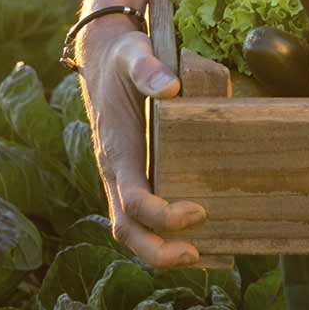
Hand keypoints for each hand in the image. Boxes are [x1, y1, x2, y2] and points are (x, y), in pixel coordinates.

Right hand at [79, 22, 206, 267]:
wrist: (106, 58)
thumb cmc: (124, 58)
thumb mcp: (134, 53)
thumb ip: (148, 68)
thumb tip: (170, 88)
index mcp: (117, 149)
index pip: (131, 199)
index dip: (161, 216)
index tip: (197, 211)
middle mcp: (117, 171)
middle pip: (127, 229)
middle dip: (157, 252)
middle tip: (196, 255)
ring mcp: (123, 177)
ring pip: (133, 229)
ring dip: (161, 251)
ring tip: (203, 256)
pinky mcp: (135, 176)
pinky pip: (144, 216)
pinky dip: (165, 235)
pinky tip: (201, 239)